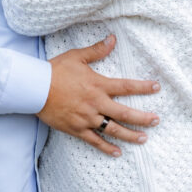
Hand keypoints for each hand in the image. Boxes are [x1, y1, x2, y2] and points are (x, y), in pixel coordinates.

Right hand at [39, 34, 159, 156]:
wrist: (35, 88)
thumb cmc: (55, 70)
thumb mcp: (77, 56)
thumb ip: (97, 50)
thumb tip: (112, 39)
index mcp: (98, 85)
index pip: (126, 87)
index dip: (143, 87)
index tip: (157, 87)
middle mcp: (96, 103)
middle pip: (124, 113)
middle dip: (143, 118)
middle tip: (157, 120)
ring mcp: (87, 118)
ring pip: (113, 130)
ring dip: (130, 135)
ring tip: (144, 138)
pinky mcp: (77, 129)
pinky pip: (95, 141)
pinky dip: (107, 148)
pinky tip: (118, 153)